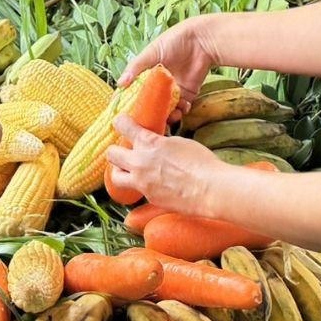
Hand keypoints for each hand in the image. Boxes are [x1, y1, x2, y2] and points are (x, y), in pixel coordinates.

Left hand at [106, 116, 228, 214]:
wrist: (209, 190)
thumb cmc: (201, 162)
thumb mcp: (178, 142)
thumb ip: (161, 142)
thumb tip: (155, 142)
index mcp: (148, 143)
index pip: (123, 126)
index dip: (120, 122)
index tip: (121, 122)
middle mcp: (139, 162)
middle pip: (111, 153)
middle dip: (116, 150)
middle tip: (124, 150)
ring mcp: (142, 183)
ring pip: (116, 177)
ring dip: (120, 171)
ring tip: (129, 170)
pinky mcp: (149, 198)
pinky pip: (138, 191)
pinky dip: (143, 186)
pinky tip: (155, 184)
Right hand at [118, 16, 217, 119]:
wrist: (202, 41)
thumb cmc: (174, 41)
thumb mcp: (151, 52)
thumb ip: (135, 67)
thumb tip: (120, 84)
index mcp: (147, 74)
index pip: (135, 91)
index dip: (131, 102)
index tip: (127, 114)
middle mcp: (159, 83)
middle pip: (151, 103)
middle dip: (150, 113)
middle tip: (149, 120)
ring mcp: (173, 89)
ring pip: (166, 108)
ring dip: (167, 115)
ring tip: (169, 116)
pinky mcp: (188, 93)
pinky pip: (182, 107)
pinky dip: (181, 111)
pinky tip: (182, 108)